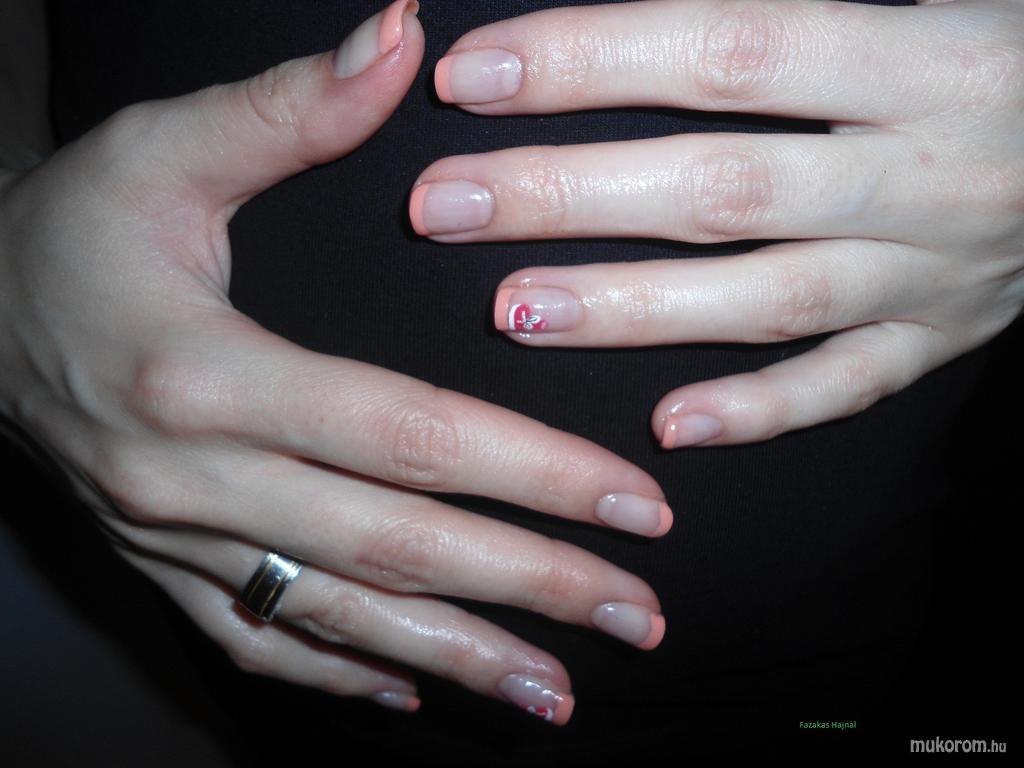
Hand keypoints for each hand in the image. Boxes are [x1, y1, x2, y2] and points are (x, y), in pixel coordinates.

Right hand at [0, 0, 671, 724]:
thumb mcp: (163, 150)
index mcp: (206, 374)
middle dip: (531, 586)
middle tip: (637, 617)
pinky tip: (422, 686)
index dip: (532, 472)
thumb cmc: (69, 229)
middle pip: (395, 544)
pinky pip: (262, 642)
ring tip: (561, 692)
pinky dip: (347, 672)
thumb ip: (291, 108)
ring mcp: (177, 540)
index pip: (405, 434)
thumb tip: (404, 35)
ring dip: (461, 658)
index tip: (634, 504)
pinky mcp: (162, 569)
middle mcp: (195, 478)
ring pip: (341, 617)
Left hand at [412, 0, 1023, 446]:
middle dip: (568, 197)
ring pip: (767, 300)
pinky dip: (759, 410)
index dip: (593, 62)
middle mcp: (930, 170)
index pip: (730, 52)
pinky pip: (848, 386)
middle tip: (442, 207)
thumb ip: (778, 11)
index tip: (472, 76)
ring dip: (632, 311)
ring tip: (511, 310)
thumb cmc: (997, 36)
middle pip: (722, 187)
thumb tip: (628, 15)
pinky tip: (667, 425)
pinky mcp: (945, 335)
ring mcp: (939, 270)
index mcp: (927, 54)